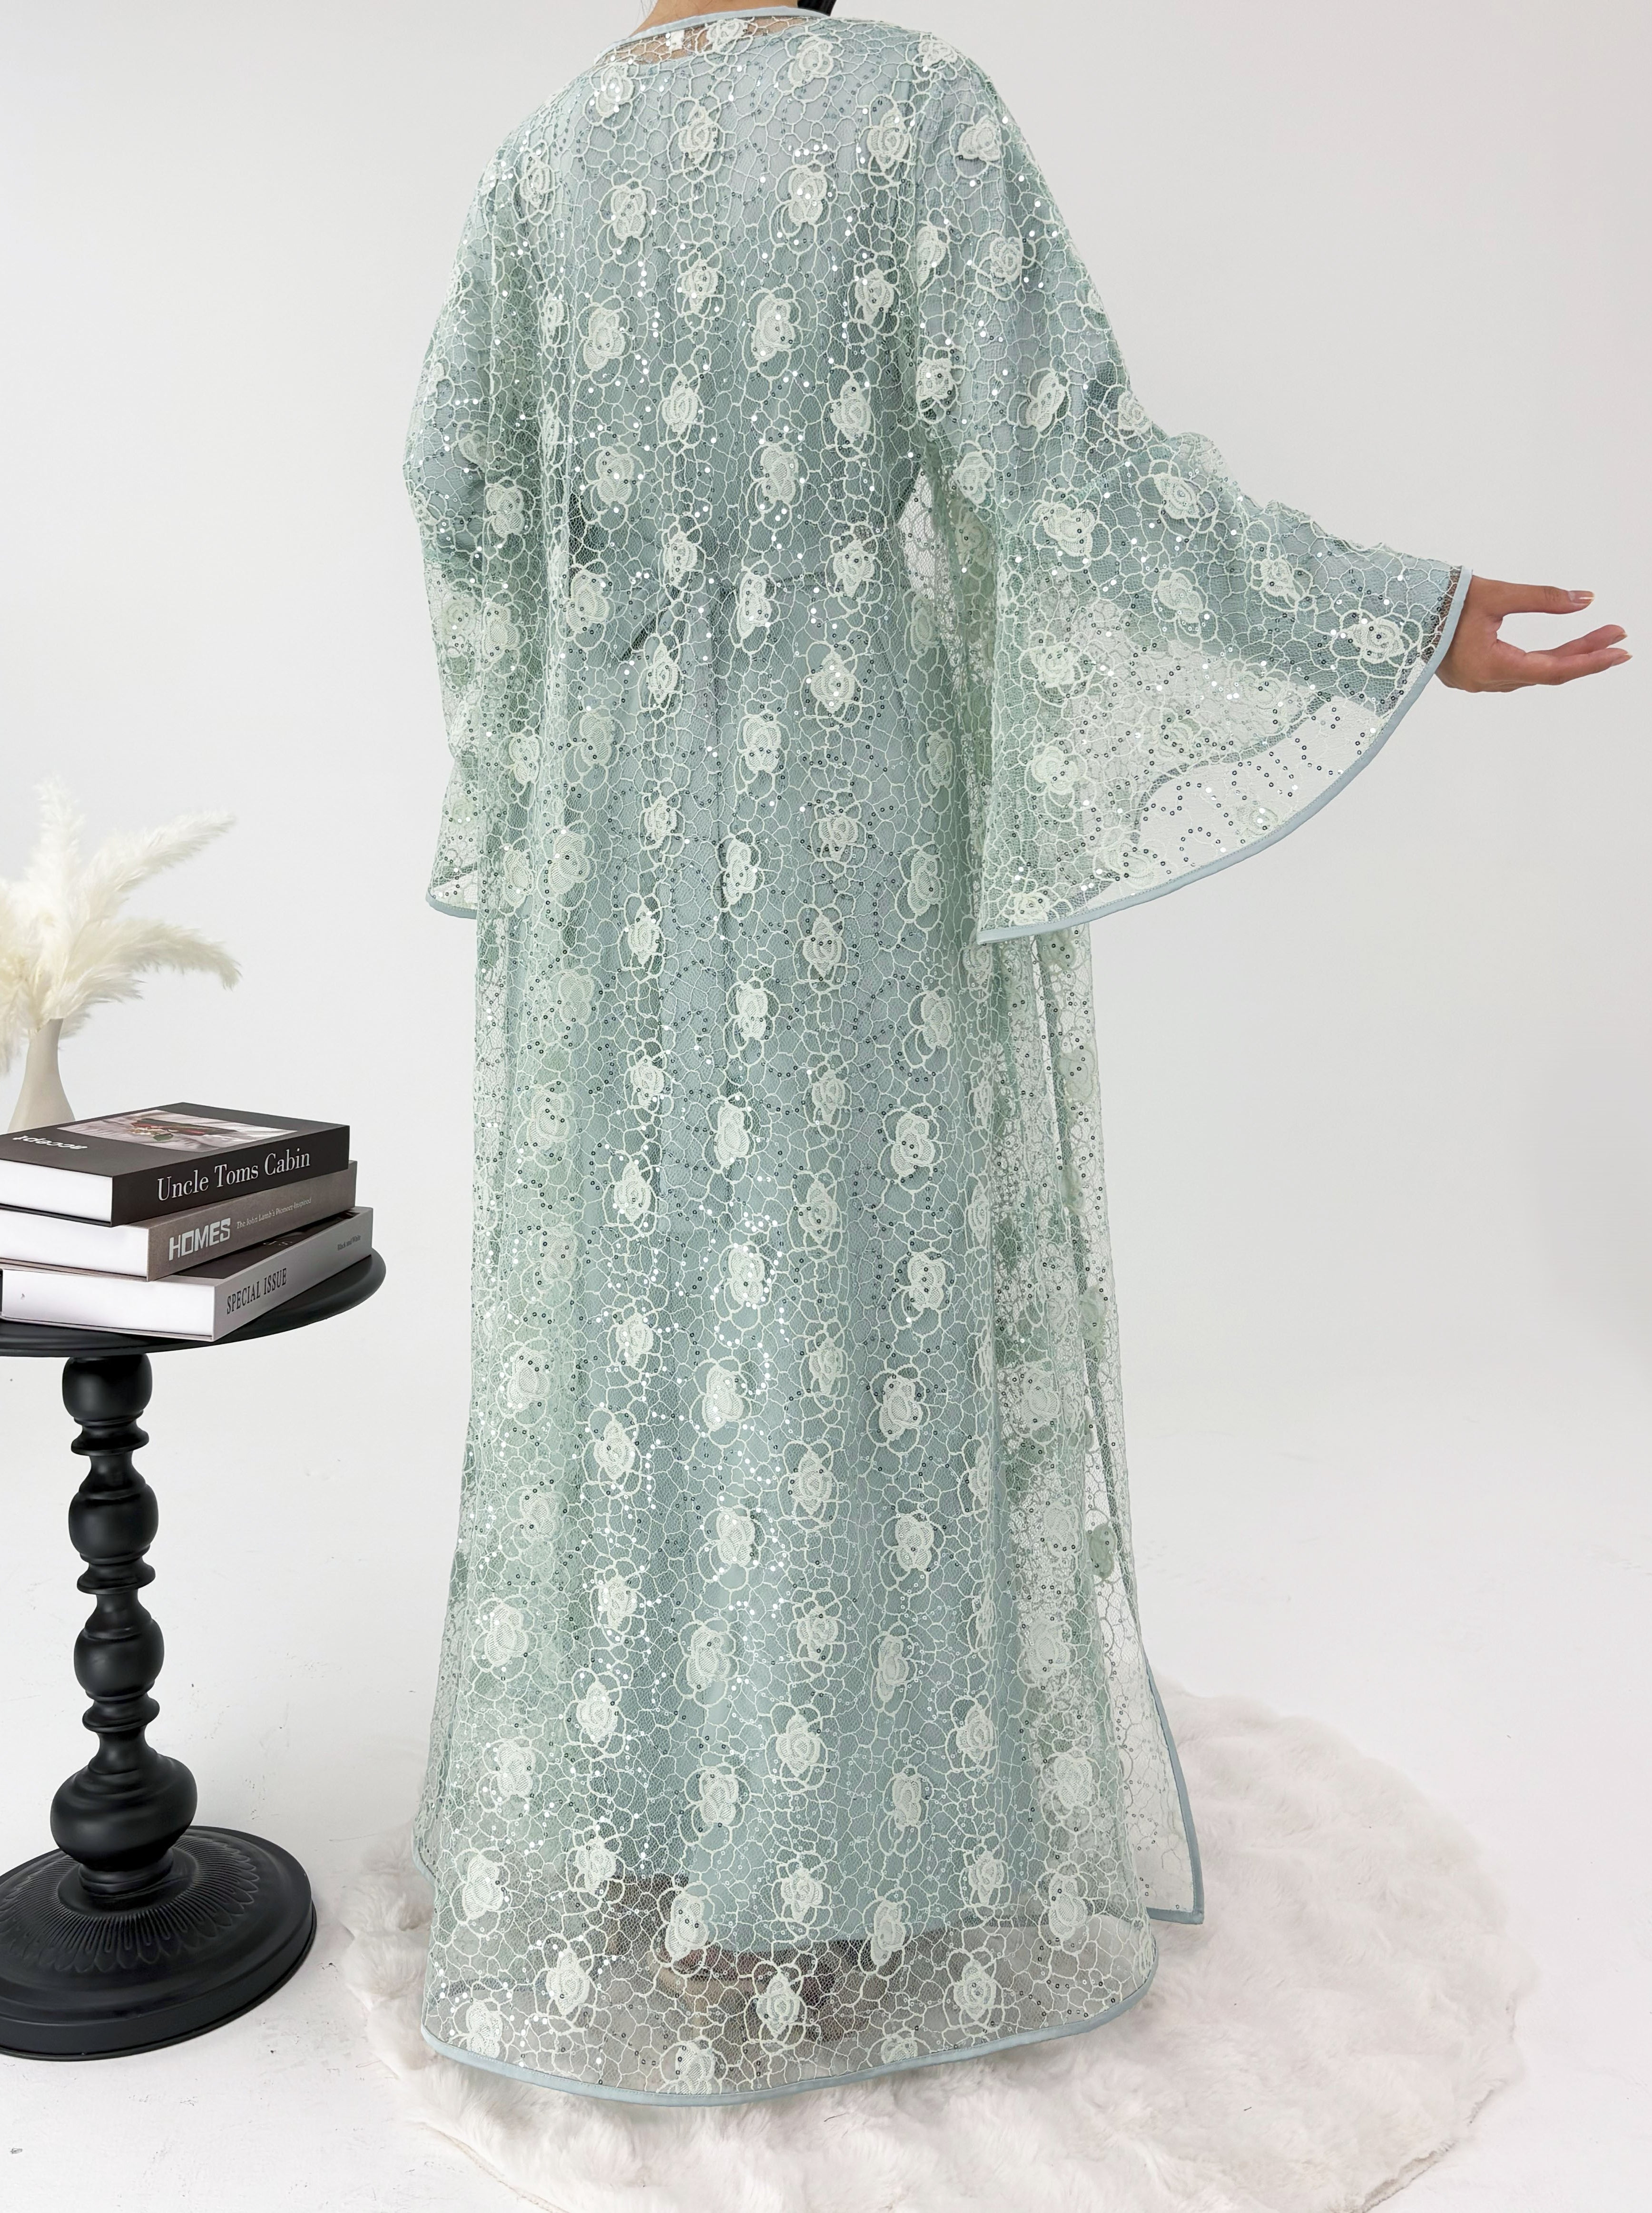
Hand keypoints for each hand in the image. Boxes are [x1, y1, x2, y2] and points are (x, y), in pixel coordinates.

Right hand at [1436, 576, 1628, 690]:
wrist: (1397, 613)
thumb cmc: (1441, 602)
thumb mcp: (1496, 594)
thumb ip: (1543, 598)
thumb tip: (1585, 600)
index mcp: (1490, 666)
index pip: (1553, 669)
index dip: (1590, 661)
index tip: (1620, 650)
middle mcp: (1485, 681)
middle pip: (1547, 672)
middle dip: (1584, 654)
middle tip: (1616, 637)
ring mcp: (1476, 681)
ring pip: (1532, 674)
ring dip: (1565, 657)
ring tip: (1595, 639)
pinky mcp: (1471, 675)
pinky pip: (1515, 673)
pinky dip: (1541, 661)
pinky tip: (1557, 652)